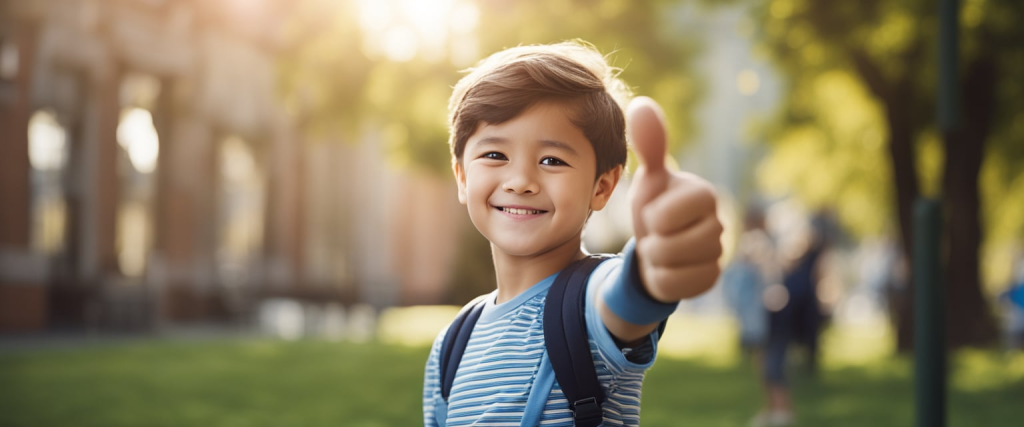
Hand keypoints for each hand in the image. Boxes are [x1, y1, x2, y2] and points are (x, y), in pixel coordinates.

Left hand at [628, 96, 722, 301]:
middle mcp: (718, 223)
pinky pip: (672, 288)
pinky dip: (660, 280)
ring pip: (668, 266)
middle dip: (650, 241)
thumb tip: (642, 105)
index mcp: (704, 194)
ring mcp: (718, 254)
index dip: (652, 217)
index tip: (656, 212)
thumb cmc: (656, 206)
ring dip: (653, 260)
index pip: (666, 215)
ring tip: (661, 248)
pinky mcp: (710, 280)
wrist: (658, 244)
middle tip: (656, 233)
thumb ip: (648, 145)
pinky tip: (668, 268)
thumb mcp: (649, 179)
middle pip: (665, 245)